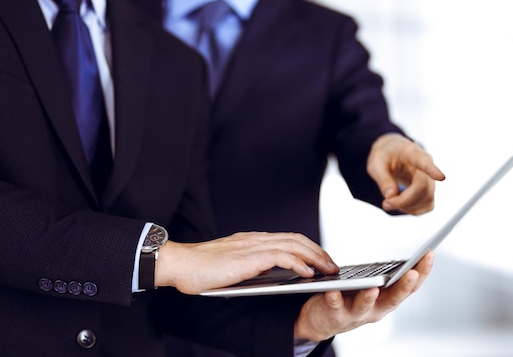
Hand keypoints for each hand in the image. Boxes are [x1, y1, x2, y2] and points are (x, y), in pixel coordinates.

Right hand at [154, 232, 338, 294]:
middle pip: (296, 239)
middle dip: (318, 251)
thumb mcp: (232, 265)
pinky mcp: (249, 258)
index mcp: (252, 240)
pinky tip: (308, 273)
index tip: (321, 259)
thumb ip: (250, 265)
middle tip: (333, 265)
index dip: (308, 247)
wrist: (179, 264)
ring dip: (315, 257)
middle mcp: (255, 239)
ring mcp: (253, 246)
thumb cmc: (200, 269)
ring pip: (294, 245)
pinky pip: (282, 257)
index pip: (288, 238)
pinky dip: (299, 264)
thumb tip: (269, 273)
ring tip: (328, 270)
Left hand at [294, 251, 434, 340]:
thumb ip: (384, 275)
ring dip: (369, 297)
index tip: (430, 253)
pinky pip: (335, 306)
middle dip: (404, 286)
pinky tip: (333, 290)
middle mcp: (377, 309)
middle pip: (393, 298)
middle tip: (413, 273)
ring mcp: (356, 314)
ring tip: (373, 288)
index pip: (410, 286)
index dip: (422, 271)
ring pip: (365, 306)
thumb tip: (402, 260)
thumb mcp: (373, 285)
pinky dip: (335, 298)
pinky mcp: (335, 315)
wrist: (324, 318)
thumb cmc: (351, 296)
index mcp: (388, 298)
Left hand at [367, 133, 444, 213]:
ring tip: (391, 201)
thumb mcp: (376, 163)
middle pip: (423, 187)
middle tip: (385, 204)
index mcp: (411, 153)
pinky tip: (401, 204)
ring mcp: (430, 178)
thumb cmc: (385, 156)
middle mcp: (426, 164)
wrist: (392, 153)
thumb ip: (383, 179)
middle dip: (404, 200)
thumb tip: (391, 196)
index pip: (424, 161)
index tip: (441, 177)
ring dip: (407, 206)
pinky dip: (412, 210)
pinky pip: (427, 206)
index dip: (433, 170)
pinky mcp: (430, 190)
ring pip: (427, 199)